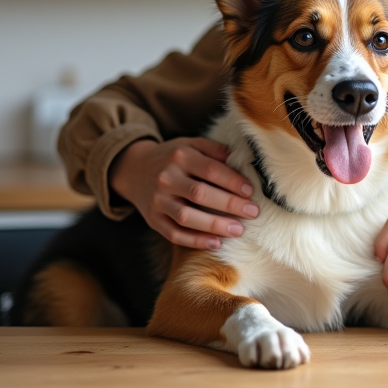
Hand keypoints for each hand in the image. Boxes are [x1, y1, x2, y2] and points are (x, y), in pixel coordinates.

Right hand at [109, 137, 257, 248]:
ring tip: (238, 230)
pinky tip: (216, 243)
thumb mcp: (191, 144)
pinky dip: (196, 241)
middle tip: (253, 212)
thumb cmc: (173, 157)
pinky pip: (174, 234)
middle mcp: (166, 178)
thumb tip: (244, 161)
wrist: (135, 169)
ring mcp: (158, 201)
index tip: (251, 191)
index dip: (233, 181)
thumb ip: (216, 150)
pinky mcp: (153, 220)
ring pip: (187, 217)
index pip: (211, 170)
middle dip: (229, 205)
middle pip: (200, 194)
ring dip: (215, 226)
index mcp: (180, 156)